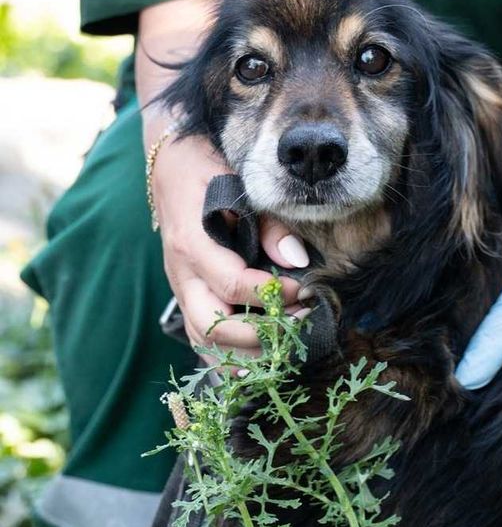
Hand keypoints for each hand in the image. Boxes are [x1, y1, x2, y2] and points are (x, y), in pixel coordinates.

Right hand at [152, 131, 309, 360]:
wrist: (171, 168)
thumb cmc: (210, 174)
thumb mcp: (240, 187)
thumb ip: (269, 226)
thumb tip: (299, 262)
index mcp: (193, 243)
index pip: (232, 285)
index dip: (272, 295)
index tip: (306, 290)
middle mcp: (181, 273)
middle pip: (212, 325)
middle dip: (261, 334)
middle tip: (300, 322)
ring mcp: (180, 288)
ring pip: (203, 340)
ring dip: (246, 351)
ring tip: (287, 342)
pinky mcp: (186, 297)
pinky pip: (200, 338)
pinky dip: (228, 354)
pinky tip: (260, 358)